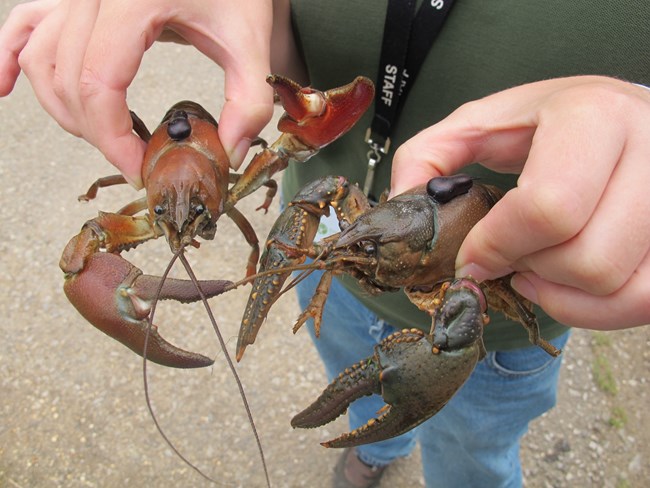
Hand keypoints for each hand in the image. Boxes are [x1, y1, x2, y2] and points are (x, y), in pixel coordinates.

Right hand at [0, 0, 275, 186]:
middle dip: (97, 132)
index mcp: (134, 0)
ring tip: (104, 136)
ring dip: (64, 109)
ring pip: (39, 59)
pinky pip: (23, 24)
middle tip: (133, 158)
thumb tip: (228, 155)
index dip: (113, 139)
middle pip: (67, 78)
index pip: (100, 83)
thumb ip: (249, 102)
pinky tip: (5, 88)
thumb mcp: (251, 42)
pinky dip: (9, 57)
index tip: (140, 168)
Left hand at [391, 76, 649, 328]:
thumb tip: (400, 205)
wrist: (618, 118)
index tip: (470, 257)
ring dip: (558, 290)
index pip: (548, 208)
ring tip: (533, 264)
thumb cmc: (546, 123)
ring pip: (616, 284)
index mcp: (593, 116)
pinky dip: (594, 308)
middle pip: (585, 257)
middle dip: (528, 269)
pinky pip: (645, 299)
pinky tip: (566, 283)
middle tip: (506, 256)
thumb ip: (428, 156)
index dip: (496, 246)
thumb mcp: (480, 123)